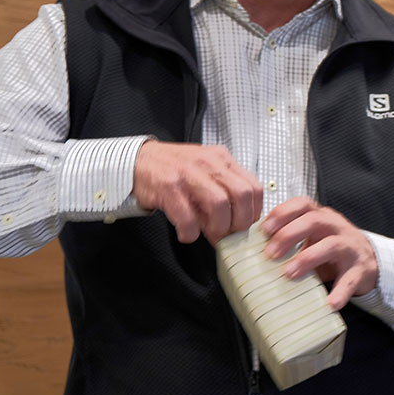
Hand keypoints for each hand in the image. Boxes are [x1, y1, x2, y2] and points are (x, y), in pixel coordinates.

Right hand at [133, 140, 262, 243]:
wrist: (139, 160)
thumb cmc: (174, 169)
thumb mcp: (205, 172)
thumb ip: (222, 193)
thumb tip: (236, 226)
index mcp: (222, 160)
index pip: (254, 186)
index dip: (254, 212)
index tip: (245, 226)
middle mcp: (209, 163)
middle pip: (242, 195)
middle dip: (239, 223)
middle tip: (228, 235)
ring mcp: (189, 173)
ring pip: (219, 204)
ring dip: (218, 228)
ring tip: (209, 234)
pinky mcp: (169, 186)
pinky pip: (188, 216)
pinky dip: (190, 232)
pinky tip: (186, 233)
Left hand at [261, 197, 377, 310]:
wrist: (368, 259)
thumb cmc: (332, 246)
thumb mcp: (313, 236)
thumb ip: (290, 238)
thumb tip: (253, 249)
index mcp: (321, 216)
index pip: (302, 205)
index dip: (282, 213)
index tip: (264, 229)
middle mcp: (335, 226)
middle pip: (313, 220)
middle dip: (288, 235)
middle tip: (270, 254)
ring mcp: (349, 246)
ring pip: (331, 245)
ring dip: (307, 258)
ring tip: (289, 274)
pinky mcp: (360, 269)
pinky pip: (350, 279)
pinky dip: (340, 291)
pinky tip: (329, 303)